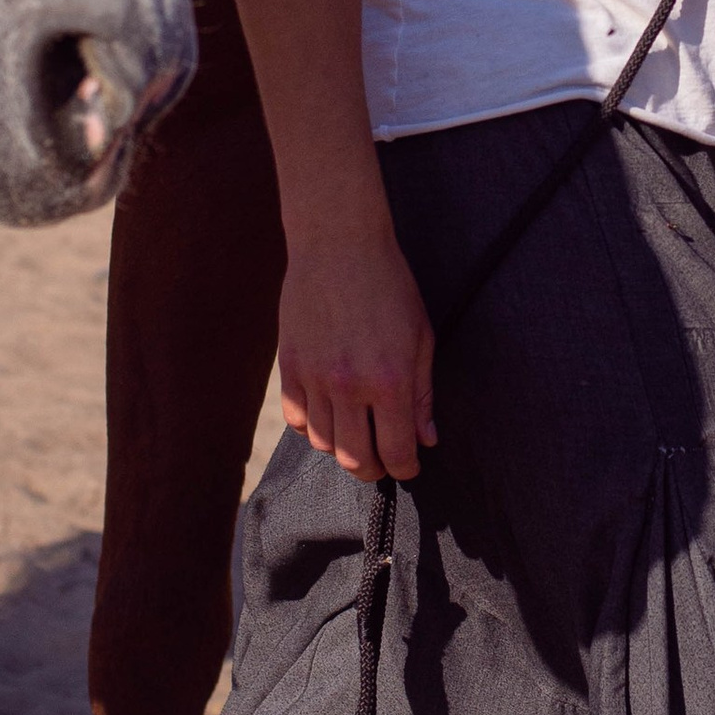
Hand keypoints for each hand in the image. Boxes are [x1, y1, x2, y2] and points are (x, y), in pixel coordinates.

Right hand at [278, 223, 437, 480]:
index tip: (409, 467)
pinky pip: (296, 419)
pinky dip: (312, 428)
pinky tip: (328, 417)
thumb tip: (426, 439)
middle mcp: (350, 386)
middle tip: (382, 463)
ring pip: (323, 444)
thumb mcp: (421, 338)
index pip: (396, 452)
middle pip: (355, 458)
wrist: (339, 244)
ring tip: (356, 437)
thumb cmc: (389, 287)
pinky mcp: (289, 366)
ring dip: (342, 449)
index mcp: (390, 380)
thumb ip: (422, 394)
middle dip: (373, 470)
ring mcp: (314, 378)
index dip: (406, 468)